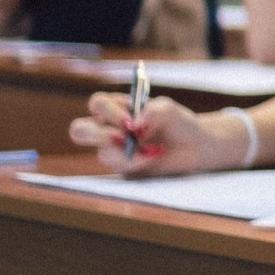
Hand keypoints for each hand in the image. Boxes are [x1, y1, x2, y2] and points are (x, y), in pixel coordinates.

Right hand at [70, 91, 221, 176]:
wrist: (195, 146)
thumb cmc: (178, 122)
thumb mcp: (169, 110)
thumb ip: (153, 111)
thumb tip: (135, 126)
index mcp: (116, 107)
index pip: (97, 104)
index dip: (109, 112)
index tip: (131, 121)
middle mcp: (109, 128)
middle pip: (79, 130)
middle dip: (98, 135)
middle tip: (125, 138)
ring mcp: (114, 151)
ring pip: (102, 154)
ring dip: (128, 154)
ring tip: (153, 150)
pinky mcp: (124, 169)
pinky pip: (119, 170)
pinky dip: (138, 163)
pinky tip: (155, 157)